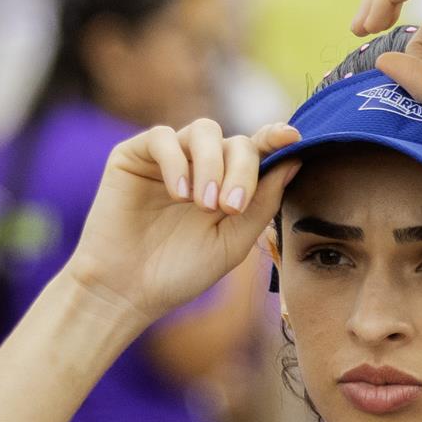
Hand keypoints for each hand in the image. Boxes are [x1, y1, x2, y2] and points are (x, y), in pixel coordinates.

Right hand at [63, 119, 297, 330]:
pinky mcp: (134, 155)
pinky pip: (163, 137)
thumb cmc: (181, 271)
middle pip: (235, 141)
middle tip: (230, 209)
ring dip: (212, 165)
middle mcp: (200, 166)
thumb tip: (294, 161)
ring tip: (204, 205)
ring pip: (203, 131)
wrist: (127, 291)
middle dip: (241, 171)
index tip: (291, 138)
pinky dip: (177, 162)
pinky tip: (178, 194)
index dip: (276, 138)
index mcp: (228, 184)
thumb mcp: (233, 242)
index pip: (257, 151)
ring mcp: (168, 158)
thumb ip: (263, 203)